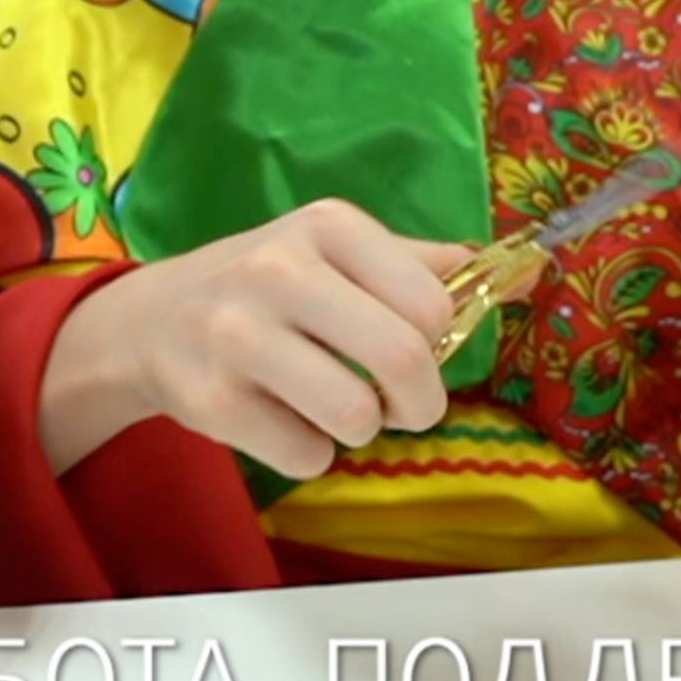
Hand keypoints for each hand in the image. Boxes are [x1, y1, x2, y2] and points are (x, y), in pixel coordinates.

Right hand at [46, 199, 466, 476]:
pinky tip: (282, 420)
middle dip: (419, 402)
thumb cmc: (268, 287)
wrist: (149, 321)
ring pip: (355, 415)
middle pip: (403, 359)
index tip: (415, 349)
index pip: (431, 300)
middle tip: (402, 406)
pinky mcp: (212, 401)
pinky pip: (306, 454)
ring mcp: (238, 337)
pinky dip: (309, 452)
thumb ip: (426, 266)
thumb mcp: (336, 253)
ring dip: (361, 428)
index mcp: (326, 226)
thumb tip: (531, 270)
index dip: (438, 342)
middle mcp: (279, 271)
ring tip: (334, 407)